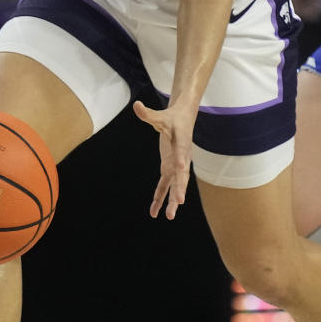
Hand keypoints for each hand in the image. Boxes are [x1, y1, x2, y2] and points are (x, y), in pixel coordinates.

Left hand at [133, 98, 196, 219]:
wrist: (184, 118)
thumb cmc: (173, 117)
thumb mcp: (160, 115)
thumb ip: (147, 113)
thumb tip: (135, 105)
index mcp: (182, 141)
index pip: (181, 151)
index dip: (181, 160)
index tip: (181, 169)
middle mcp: (182, 157)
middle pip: (182, 174)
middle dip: (180, 189)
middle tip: (179, 202)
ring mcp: (176, 165)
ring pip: (175, 185)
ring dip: (172, 200)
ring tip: (169, 217)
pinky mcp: (170, 168)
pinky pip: (165, 185)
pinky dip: (160, 197)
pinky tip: (154, 211)